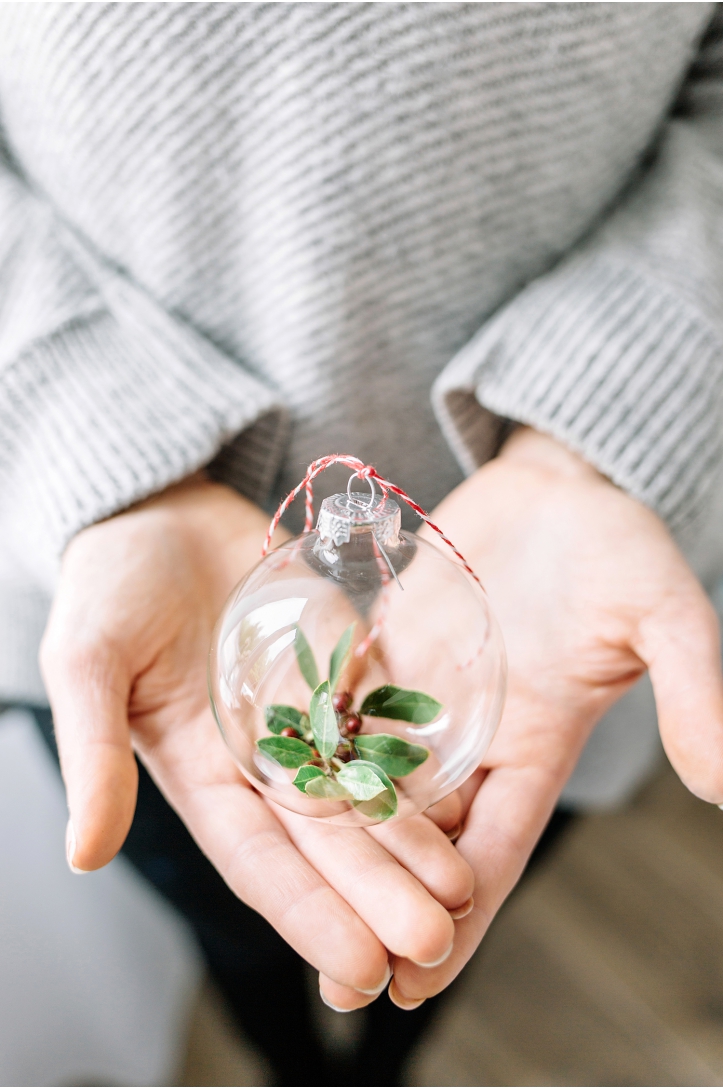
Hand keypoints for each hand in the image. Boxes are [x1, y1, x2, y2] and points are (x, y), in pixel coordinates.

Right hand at [40, 476, 472, 1001]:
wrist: (162, 510)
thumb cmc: (112, 584)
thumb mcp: (90, 660)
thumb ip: (91, 751)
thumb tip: (84, 855)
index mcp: (202, 775)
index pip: (261, 862)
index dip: (309, 915)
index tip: (361, 969)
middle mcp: (263, 762)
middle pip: (329, 842)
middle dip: (381, 895)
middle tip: (437, 940)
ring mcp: (309, 717)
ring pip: (368, 794)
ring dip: (414, 844)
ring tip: (465, 888)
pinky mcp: (343, 670)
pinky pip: (388, 724)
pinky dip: (423, 763)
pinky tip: (468, 797)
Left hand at [330, 427, 722, 1010]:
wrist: (555, 482)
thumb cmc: (614, 543)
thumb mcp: (661, 611)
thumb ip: (694, 687)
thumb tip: (720, 784)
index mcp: (537, 744)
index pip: (496, 850)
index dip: (463, 917)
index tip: (419, 981)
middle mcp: (473, 736)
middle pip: (422, 837)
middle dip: (384, 904)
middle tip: (340, 984)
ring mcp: (423, 695)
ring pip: (370, 782)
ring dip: (334, 842)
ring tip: (286, 902)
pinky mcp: (384, 651)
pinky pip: (338, 708)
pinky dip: (305, 746)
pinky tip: (258, 784)